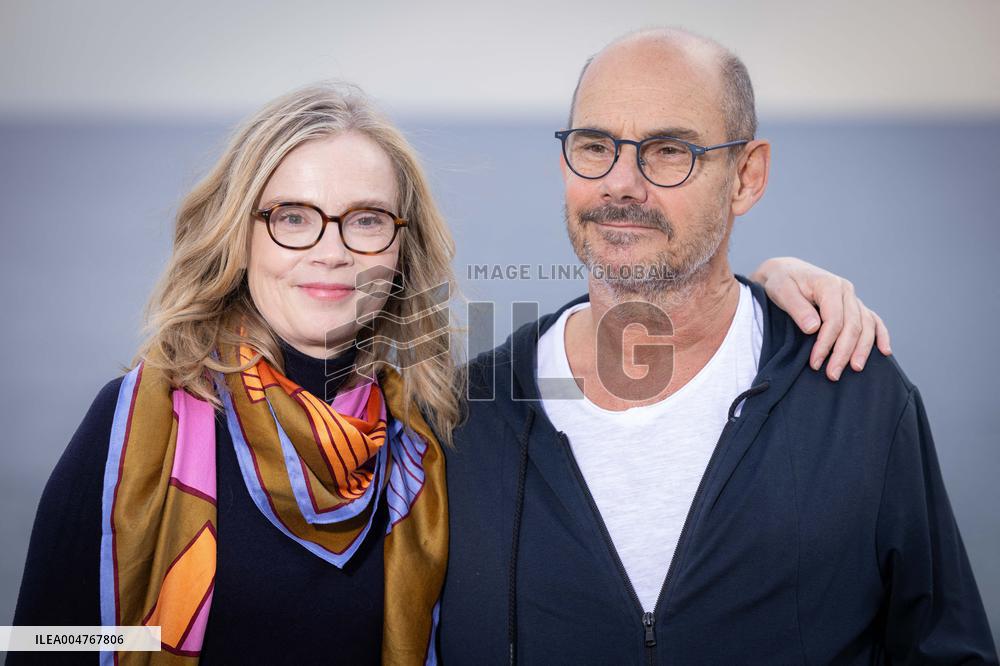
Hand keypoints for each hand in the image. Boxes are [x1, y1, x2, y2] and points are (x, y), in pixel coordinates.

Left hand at [752, 257, 890, 380]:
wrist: (785, 271)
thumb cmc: (781, 281)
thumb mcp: (782, 291)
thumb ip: (797, 309)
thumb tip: (813, 328)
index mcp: (829, 285)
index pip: (834, 320)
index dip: (826, 343)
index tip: (815, 363)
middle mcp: (846, 290)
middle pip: (852, 326)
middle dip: (843, 352)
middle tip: (832, 375)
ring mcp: (852, 298)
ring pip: (866, 325)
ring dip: (862, 349)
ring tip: (855, 369)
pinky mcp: (854, 305)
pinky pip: (873, 320)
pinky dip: (880, 335)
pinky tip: (884, 351)